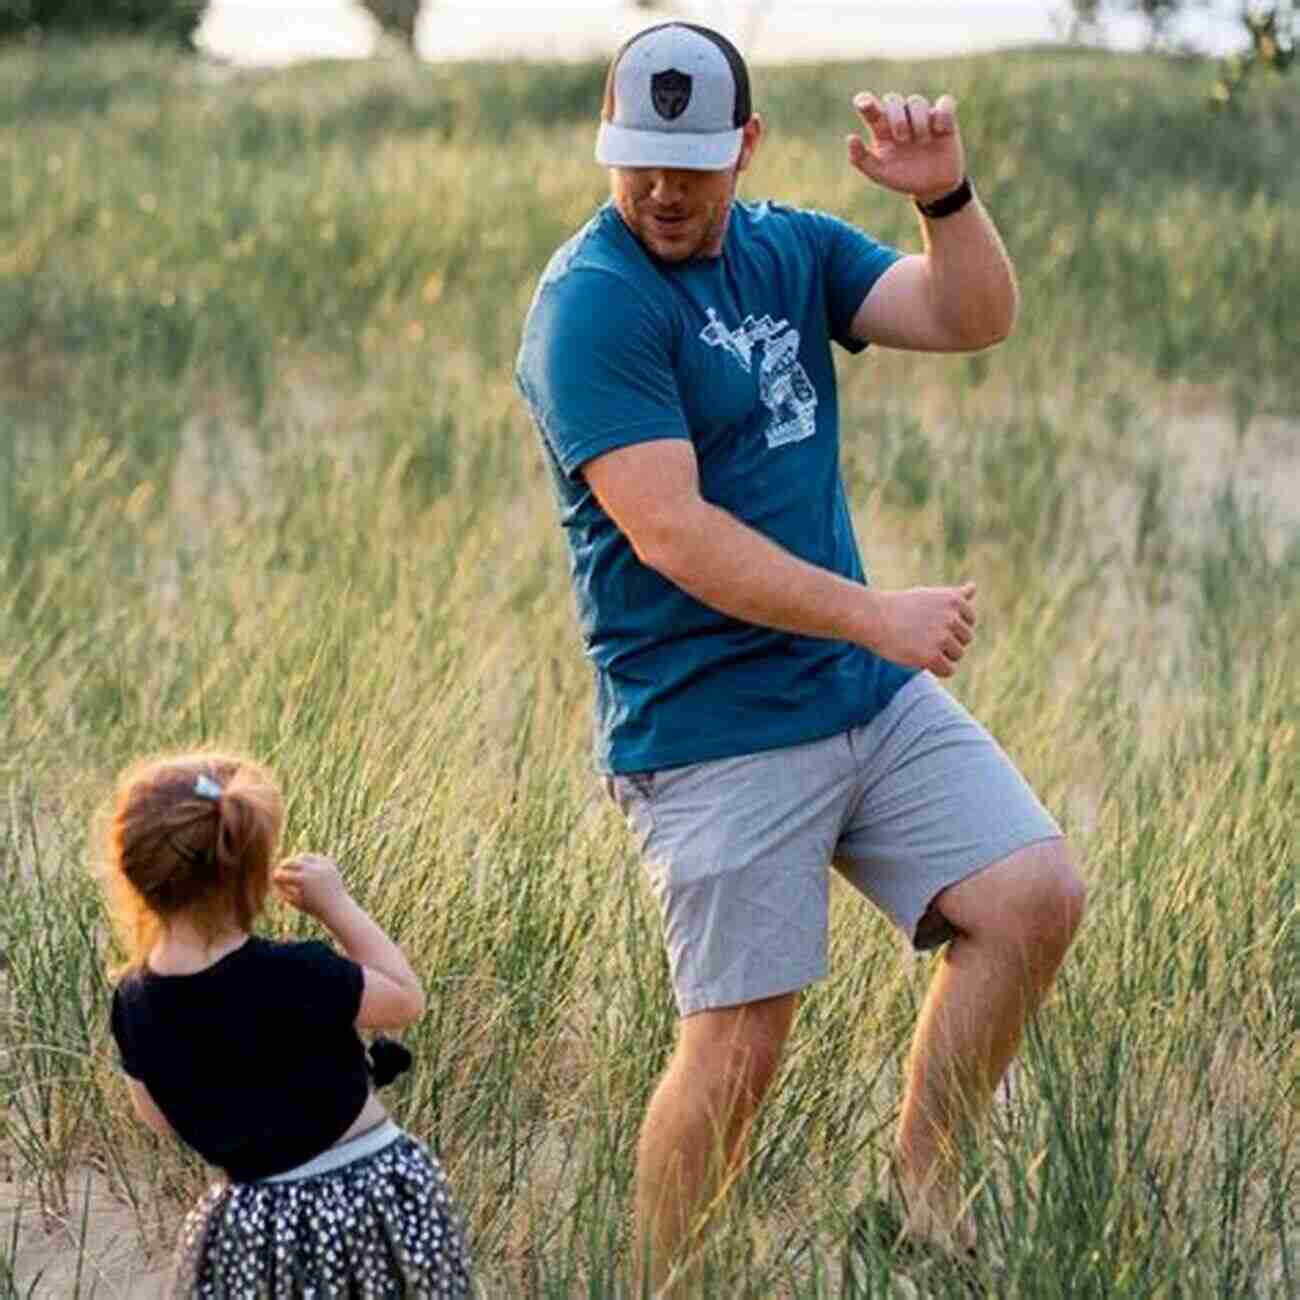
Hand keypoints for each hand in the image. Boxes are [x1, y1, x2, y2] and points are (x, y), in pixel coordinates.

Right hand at [272, 853, 349, 919]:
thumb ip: (283, 890)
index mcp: (302, 879)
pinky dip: (310, 861)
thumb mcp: (295, 900)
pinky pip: (316, 858)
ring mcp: (322, 865)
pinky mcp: (330, 864)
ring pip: (304, 856)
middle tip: (281, 866)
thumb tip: (274, 878)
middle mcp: (312, 869)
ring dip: (296, 860)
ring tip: (292, 865)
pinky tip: (305, 866)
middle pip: (292, 861)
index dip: (277, 875)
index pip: (283, 873)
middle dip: (285, 864)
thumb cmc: (313, 907)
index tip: (274, 877)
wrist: (336, 907)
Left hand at [846, 91, 965, 203]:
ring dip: (918, 121)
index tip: (864, 104)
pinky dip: (942, 115)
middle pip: (893, 99)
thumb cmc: (902, 177)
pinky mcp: (945, 119)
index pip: (871, 109)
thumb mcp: (879, 174)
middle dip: (896, 117)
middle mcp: (901, 118)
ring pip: (917, 101)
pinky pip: (945, 103)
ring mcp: (922, 117)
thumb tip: (851, 138)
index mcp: (882, 129)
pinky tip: (940, 132)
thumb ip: (861, 159)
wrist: (932, 188)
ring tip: (921, 141)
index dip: (866, 102)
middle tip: (901, 139)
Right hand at [865, 583, 976, 677]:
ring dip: (941, 655)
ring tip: (919, 644)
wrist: (872, 617)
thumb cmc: (900, 607)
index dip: (951, 625)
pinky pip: (948, 670)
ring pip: (957, 655)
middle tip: (922, 634)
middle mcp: (951, 617)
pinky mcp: (932, 655)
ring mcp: (942, 637)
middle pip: (966, 640)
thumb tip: (973, 587)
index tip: (931, 621)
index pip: (970, 621)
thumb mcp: (929, 596)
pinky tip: (919, 658)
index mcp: (954, 600)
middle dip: (948, 641)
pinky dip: (936, 669)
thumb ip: (954, 596)